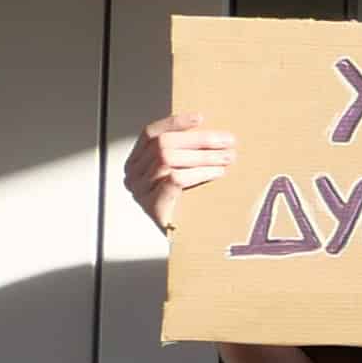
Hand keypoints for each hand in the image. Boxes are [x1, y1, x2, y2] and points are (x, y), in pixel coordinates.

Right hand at [125, 115, 232, 229]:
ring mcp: (140, 191)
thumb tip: (213, 135)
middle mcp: (133, 175)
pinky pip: (174, 181)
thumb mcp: (178, 176)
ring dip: (204, 156)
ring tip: (228, 158)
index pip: (150, 134)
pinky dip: (198, 173)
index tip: (201, 117)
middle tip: (228, 142)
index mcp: (135, 163)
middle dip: (199, 140)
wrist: (180, 244)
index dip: (175, 122)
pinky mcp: (153, 207)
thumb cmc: (182, 208)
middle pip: (163, 145)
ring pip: (169, 160)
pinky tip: (217, 173)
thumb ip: (183, 156)